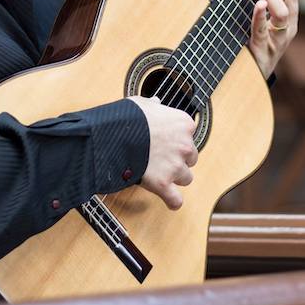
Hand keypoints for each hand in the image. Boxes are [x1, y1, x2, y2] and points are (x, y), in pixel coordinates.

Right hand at [128, 95, 197, 209]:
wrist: (113, 134)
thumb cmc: (126, 116)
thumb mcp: (142, 103)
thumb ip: (153, 105)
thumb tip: (156, 103)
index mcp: (183, 124)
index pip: (189, 135)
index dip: (176, 140)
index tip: (165, 141)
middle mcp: (185, 145)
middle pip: (191, 158)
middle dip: (179, 160)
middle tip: (161, 158)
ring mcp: (175, 166)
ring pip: (186, 178)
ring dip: (175, 178)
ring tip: (160, 175)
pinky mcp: (163, 184)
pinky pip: (176, 200)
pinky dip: (172, 201)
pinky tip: (169, 200)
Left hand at [244, 0, 298, 77]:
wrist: (252, 79)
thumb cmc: (255, 47)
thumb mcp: (259, 23)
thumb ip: (257, 4)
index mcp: (289, 19)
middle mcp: (288, 28)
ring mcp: (279, 40)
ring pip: (283, 12)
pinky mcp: (265, 51)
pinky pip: (264, 31)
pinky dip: (260, 16)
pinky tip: (256, 4)